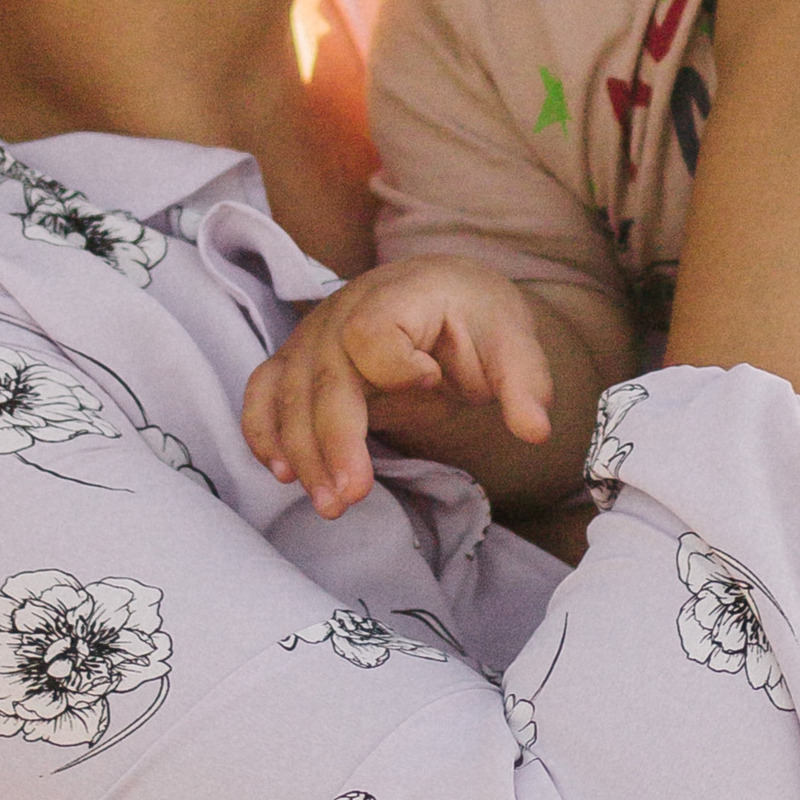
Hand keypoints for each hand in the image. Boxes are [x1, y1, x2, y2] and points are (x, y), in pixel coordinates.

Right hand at [243, 258, 554, 518]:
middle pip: (322, 376)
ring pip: (287, 394)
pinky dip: (263, 432)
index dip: (395, 364)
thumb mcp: (513, 342)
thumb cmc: (476, 319)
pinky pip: (263, 392)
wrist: (444, 294)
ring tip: (328, 504)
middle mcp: (343, 310)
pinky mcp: (297, 360)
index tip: (431, 380)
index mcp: (399, 295)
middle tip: (350, 497)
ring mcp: (313, 335)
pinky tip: (281, 473)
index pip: (371, 333)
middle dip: (332, 442)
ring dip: (300, 453)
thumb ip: (525, 383)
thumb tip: (537, 430)